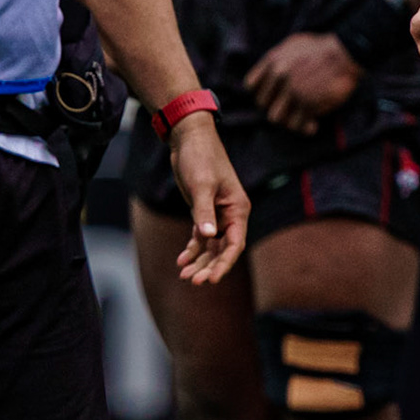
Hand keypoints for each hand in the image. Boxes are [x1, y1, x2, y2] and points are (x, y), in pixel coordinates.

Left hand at [168, 112, 248, 283]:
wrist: (189, 139)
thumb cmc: (200, 158)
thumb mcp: (201, 185)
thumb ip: (204, 212)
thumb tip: (208, 236)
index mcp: (238, 209)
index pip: (235, 244)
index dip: (224, 263)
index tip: (211, 279)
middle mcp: (231, 214)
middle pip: (223, 249)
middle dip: (209, 266)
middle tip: (193, 281)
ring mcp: (217, 214)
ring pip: (211, 246)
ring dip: (199, 260)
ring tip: (184, 275)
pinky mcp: (203, 212)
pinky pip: (201, 237)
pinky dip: (192, 248)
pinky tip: (181, 260)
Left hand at [244, 33, 363, 135]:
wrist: (346, 53)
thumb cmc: (322, 48)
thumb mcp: (293, 44)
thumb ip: (279, 58)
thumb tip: (270, 73)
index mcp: (273, 60)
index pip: (251, 86)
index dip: (261, 93)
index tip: (272, 96)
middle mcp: (279, 76)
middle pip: (262, 104)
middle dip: (275, 106)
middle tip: (288, 109)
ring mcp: (293, 91)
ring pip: (276, 118)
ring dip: (288, 120)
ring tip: (300, 119)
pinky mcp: (308, 104)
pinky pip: (298, 125)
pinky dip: (305, 128)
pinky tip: (312, 125)